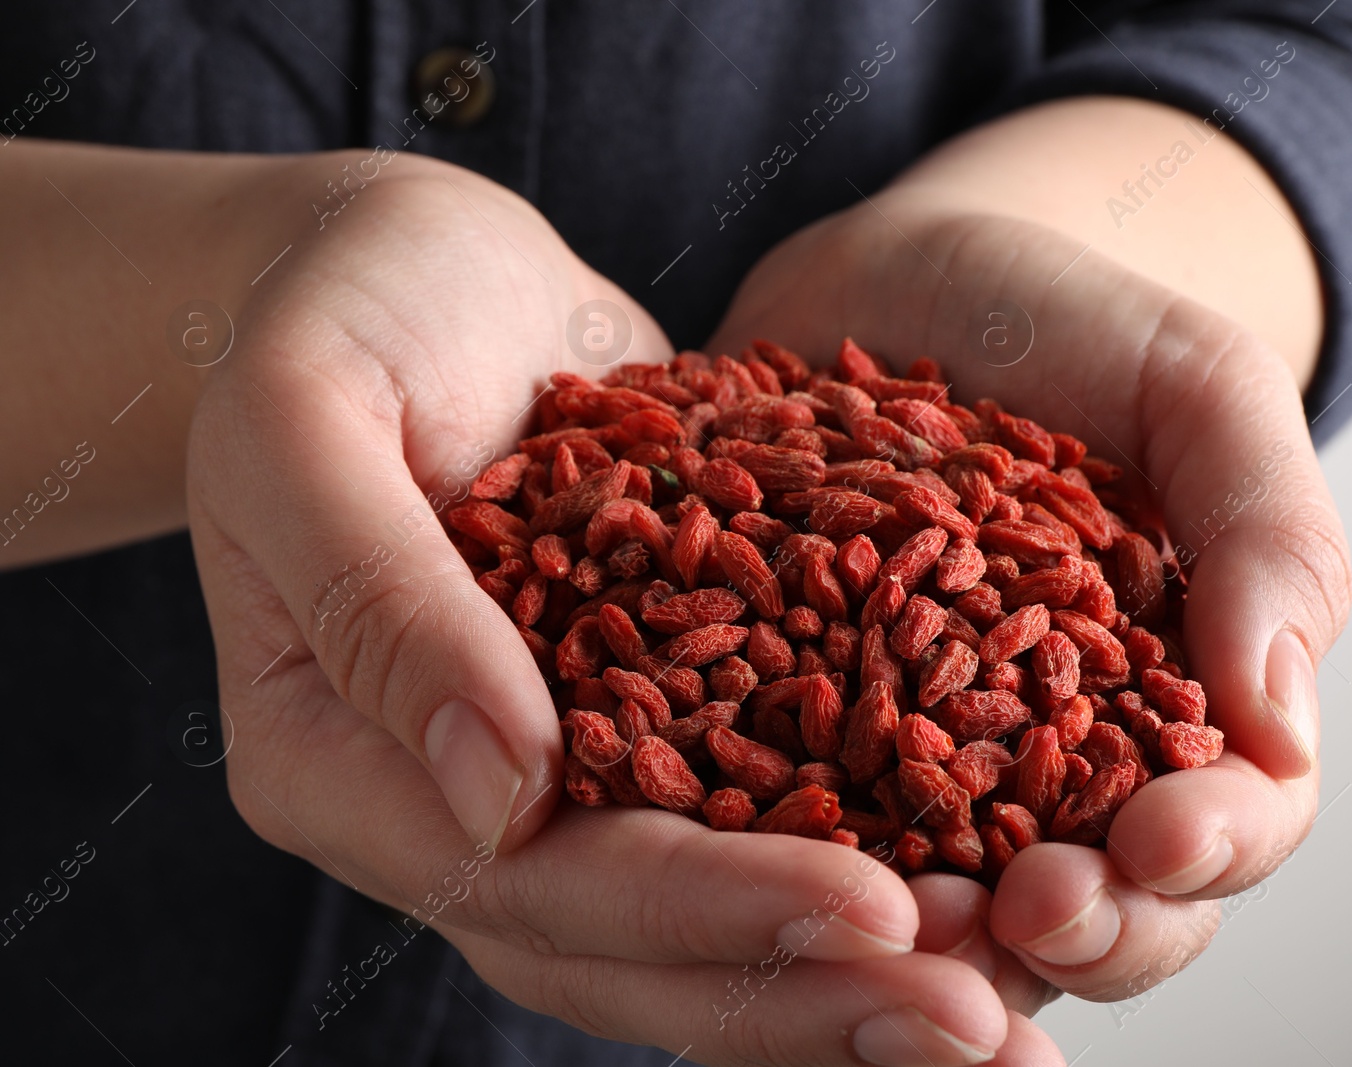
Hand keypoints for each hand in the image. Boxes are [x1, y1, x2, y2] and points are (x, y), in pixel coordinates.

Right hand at [188, 155, 1025, 1065]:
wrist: (421, 273)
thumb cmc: (348, 307)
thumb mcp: (314, 412)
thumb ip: (380, 598)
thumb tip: (503, 797)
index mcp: (336, 763)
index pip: (532, 879)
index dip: (705, 907)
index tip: (874, 909)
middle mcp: (442, 806)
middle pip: (627, 947)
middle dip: (803, 987)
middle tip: (978, 1021)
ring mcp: (541, 779)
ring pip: (692, 928)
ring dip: (842, 977)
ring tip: (998, 1006)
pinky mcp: (635, 726)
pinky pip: (741, 828)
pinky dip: (846, 875)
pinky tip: (971, 905)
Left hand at [708, 199, 1348, 1022]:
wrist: (884, 282)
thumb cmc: (1061, 323)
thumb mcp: (1193, 385)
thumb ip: (1269, 534)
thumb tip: (1283, 728)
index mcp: (1176, 700)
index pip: (1231, 823)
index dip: (1208, 853)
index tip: (1156, 839)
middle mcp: (1051, 763)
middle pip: (1096, 908)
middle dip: (1076, 933)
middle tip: (1019, 912)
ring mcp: (916, 764)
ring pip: (948, 913)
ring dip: (932, 947)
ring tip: (893, 925)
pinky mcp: (793, 741)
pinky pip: (794, 840)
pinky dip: (793, 883)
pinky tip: (762, 884)